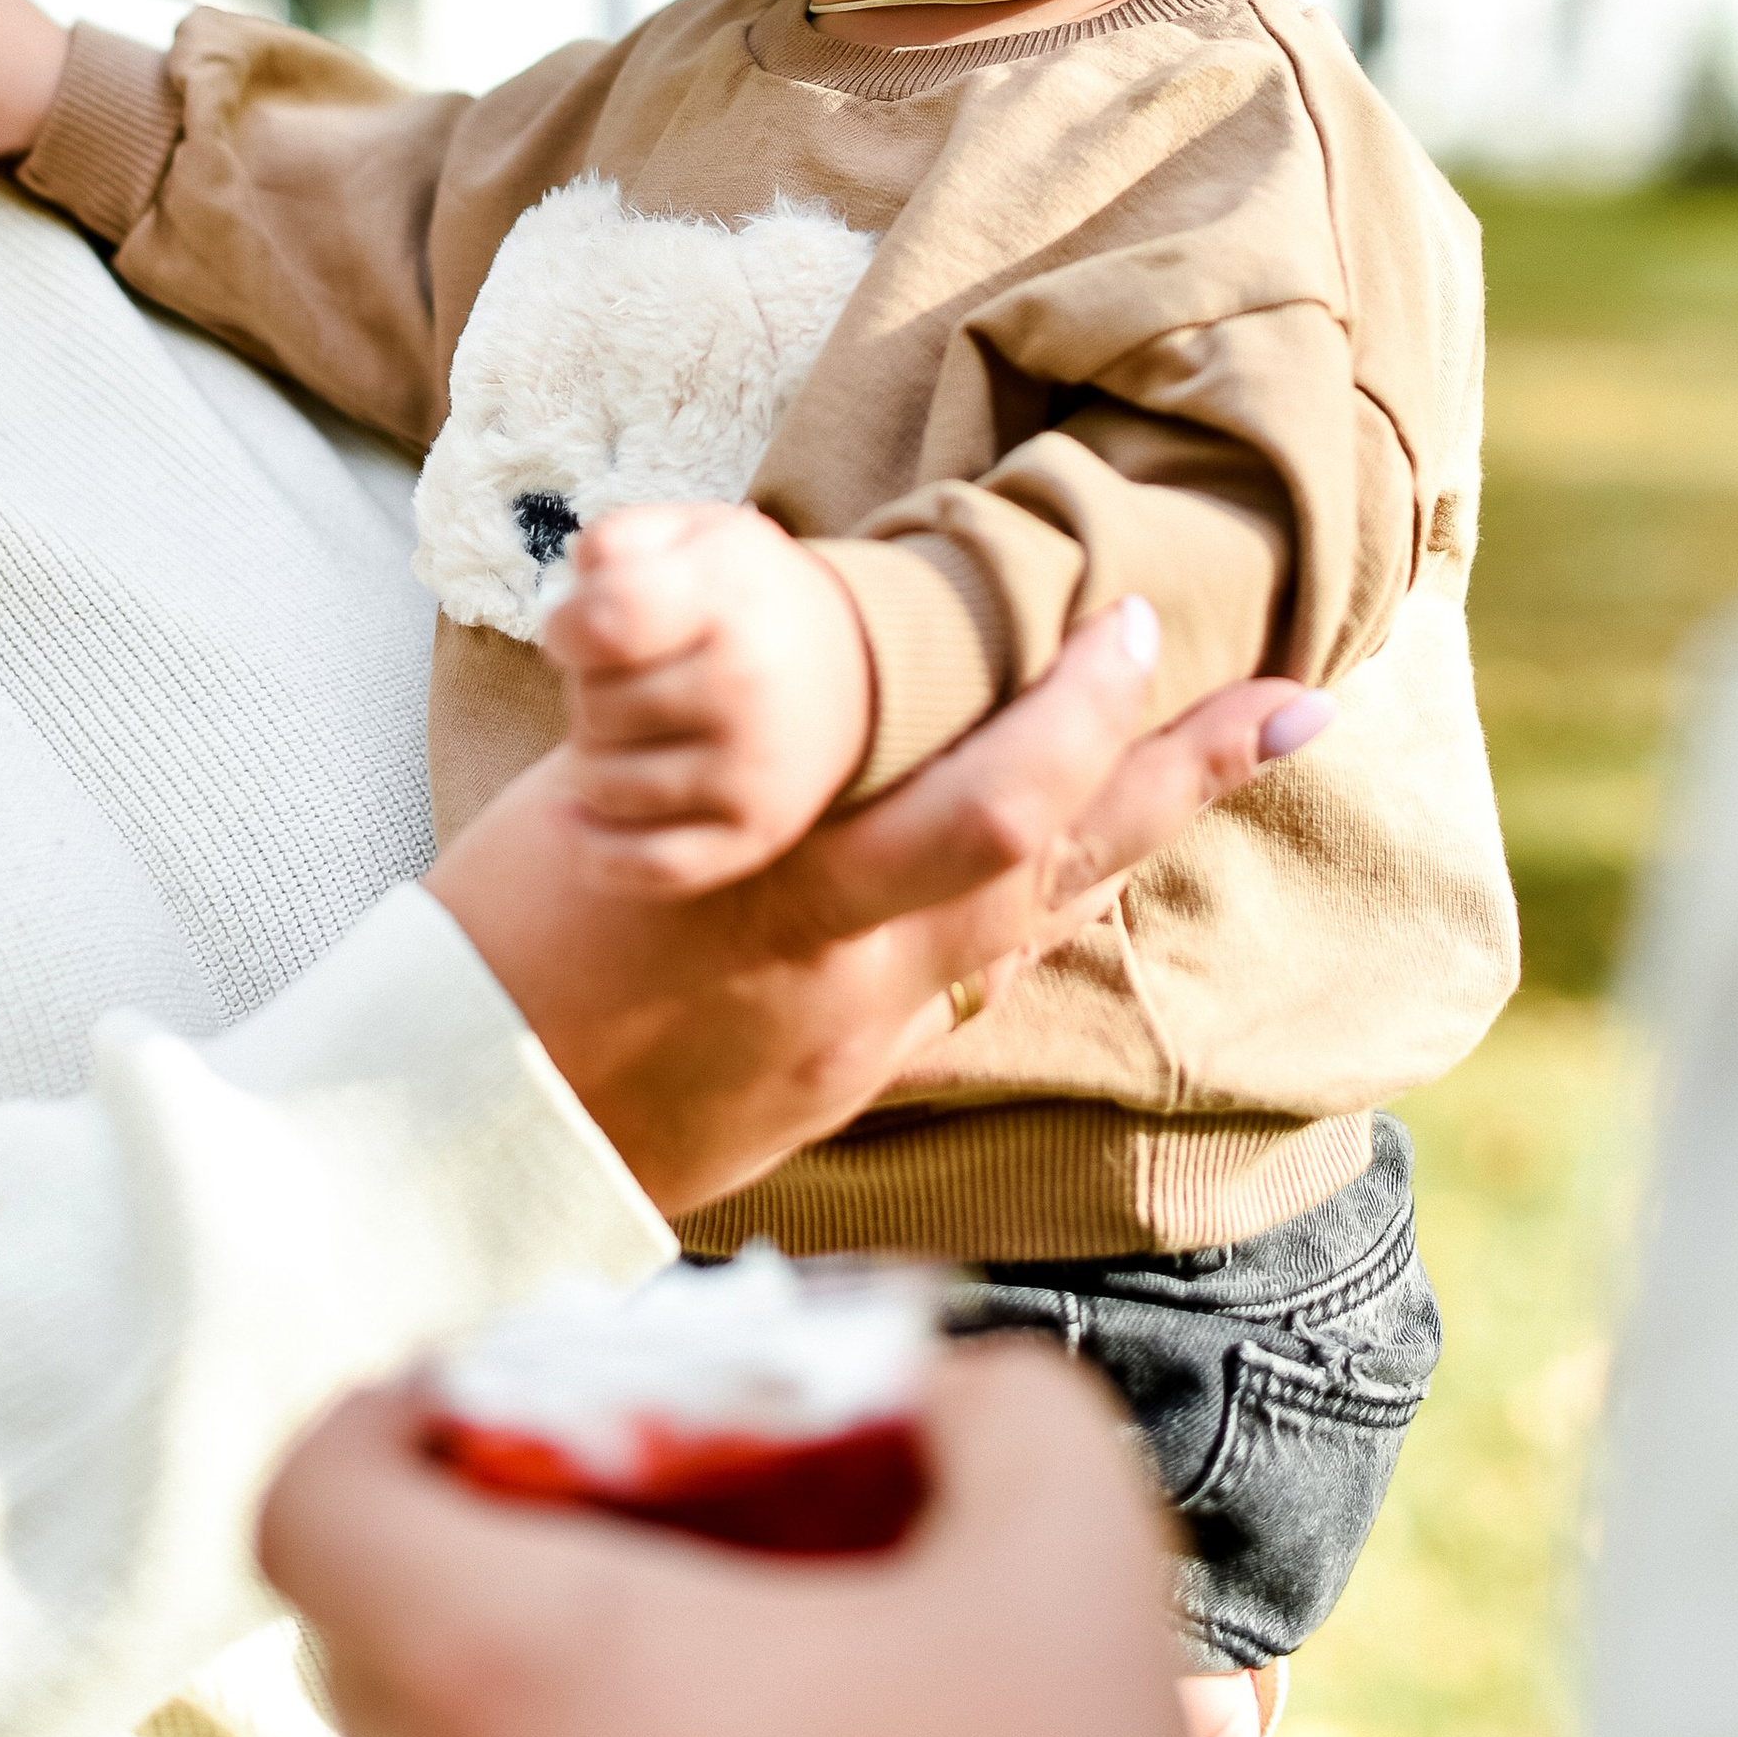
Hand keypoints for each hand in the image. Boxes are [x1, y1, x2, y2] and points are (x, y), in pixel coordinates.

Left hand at [261, 1343, 1250, 1736]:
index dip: (382, 1422)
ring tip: (687, 1653)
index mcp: (525, 1676)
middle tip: (613, 1506)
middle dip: (471, 1542)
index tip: (480, 1400)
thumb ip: (963, 1383)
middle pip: (365, 1630)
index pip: (310, 1504)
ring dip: (518, 1691)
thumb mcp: (1059, 1520)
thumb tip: (913, 1371)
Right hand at [426, 599, 1329, 1217]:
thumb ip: (685, 723)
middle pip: (1045, 861)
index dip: (1075, 714)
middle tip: (1291, 695)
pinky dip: (1045, 895)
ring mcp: (857, 1033)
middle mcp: (845, 964)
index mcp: (775, 880)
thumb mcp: (580, 798)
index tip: (1139, 627)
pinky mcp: (846, 1075)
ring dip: (1150, 824)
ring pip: (1036, 917)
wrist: (446, 1137)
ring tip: (1265, 740)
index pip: (974, 801)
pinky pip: (975, 972)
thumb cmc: (492, 940)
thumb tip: (726, 599)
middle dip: (1173, 770)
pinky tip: (1101, 847)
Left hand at [542, 503, 874, 894]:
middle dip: (584, 691)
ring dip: (585, 761)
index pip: (602, 625)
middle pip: (591, 708)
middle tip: (620, 678)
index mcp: (727, 599)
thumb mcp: (695, 533)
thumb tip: (570, 593)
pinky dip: (591, 848)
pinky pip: (646, 866)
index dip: (564, 630)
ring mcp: (753, 770)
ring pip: (602, 786)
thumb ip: (618, 539)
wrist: (855, 667)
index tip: (574, 631)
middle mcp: (747, 687)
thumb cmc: (744, 597)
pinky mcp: (756, 835)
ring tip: (620, 731)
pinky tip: (571, 817)